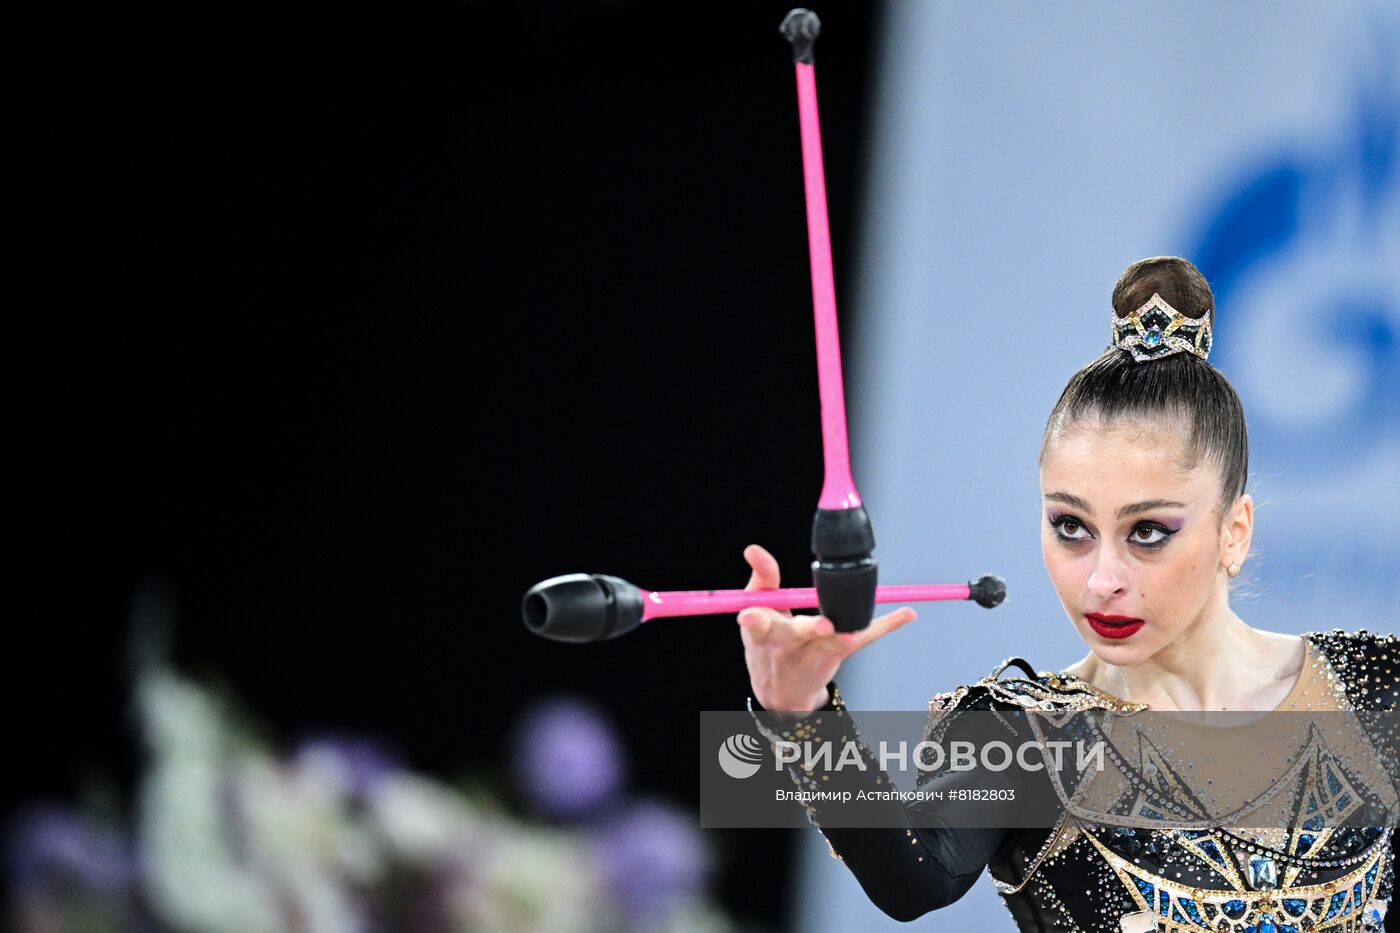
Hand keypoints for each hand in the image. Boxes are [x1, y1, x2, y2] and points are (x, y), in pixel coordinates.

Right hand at [737, 543, 915, 711]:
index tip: (749, 615)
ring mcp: (816, 651)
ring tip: (853, 634)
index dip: (753, 619)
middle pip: (801, 633)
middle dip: (813, 629)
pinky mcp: (839, 652)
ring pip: (833, 640)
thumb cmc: (768, 641)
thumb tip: (753, 549)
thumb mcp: (758, 611)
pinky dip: (886, 625)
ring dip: (845, 636)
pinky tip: (906, 614)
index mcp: (763, 631)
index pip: (757, 623)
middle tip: (823, 626)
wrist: (782, 691)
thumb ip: (762, 578)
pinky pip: (864, 637)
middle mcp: (789, 645)